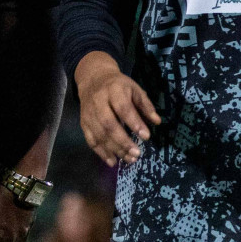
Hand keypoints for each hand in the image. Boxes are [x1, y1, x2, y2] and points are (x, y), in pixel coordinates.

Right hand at [75, 52, 159, 166]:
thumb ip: (146, 105)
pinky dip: (101, 152)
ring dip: (114, 150)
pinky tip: (112, 161)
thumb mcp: (135, 89)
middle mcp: (98, 102)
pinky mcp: (83, 123)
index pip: (124, 109)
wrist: (94, 79)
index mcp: (114, 91)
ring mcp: (88, 114)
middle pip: (109, 125)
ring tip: (129, 160)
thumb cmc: (119, 86)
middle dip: (123, 141)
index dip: (135, 123)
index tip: (146, 136)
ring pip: (99, 135)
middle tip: (137, 154)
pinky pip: (90, 140)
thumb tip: (157, 122)